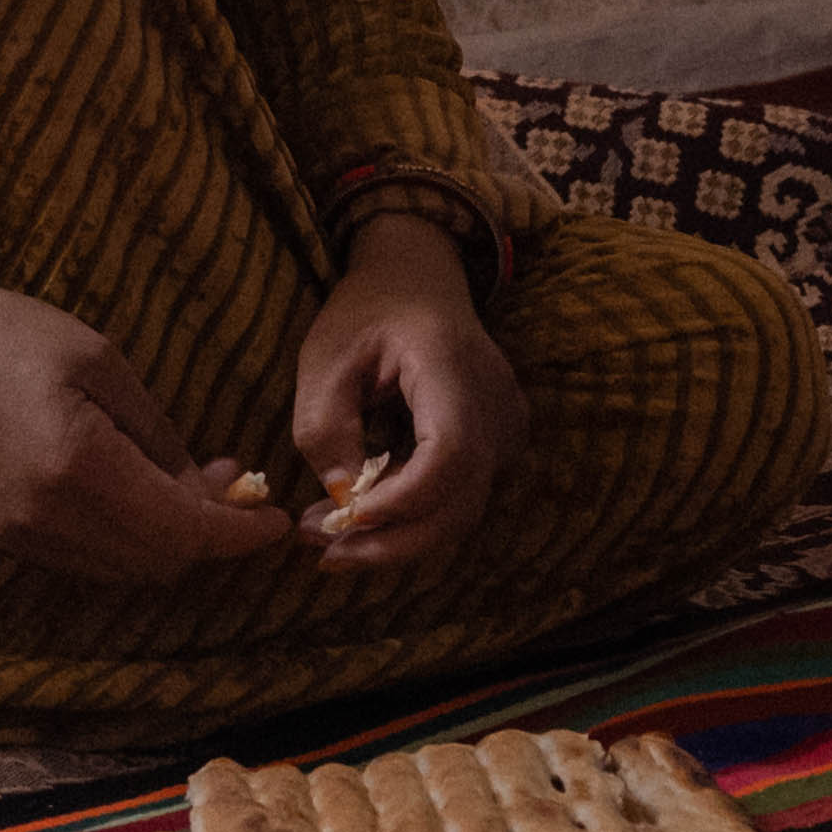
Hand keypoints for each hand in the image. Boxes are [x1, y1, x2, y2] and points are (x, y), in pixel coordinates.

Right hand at [0, 277, 298, 586]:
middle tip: (235, 488)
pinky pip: (86, 562)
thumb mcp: (105, 365)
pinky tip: (139, 498)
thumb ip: (160, 437)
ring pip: (124, 571)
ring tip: (191, 490)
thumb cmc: (15, 336)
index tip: (276, 520)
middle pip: (158, 561)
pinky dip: (128, 543)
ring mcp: (18, 535)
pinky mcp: (0, 538)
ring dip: (170, 544)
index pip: (181, 529)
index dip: (237, 533)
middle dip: (210, 537)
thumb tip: (208, 491)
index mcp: (78, 465)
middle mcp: (47, 516)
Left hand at [289, 211, 528, 574]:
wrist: (420, 277)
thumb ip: (325, 428)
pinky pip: (463, 497)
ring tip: (333, 540)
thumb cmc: (367, 311)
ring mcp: (507, 426)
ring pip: (463, 510)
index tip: (344, 520)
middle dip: (390, 542)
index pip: (450, 453)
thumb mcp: (324, 358)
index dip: (402, 501)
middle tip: (324, 554)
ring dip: (398, 538)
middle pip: (461, 501)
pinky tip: (367, 517)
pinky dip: (415, 518)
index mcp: (450, 365)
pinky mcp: (501, 443)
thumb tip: (341, 501)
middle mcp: (494, 402)